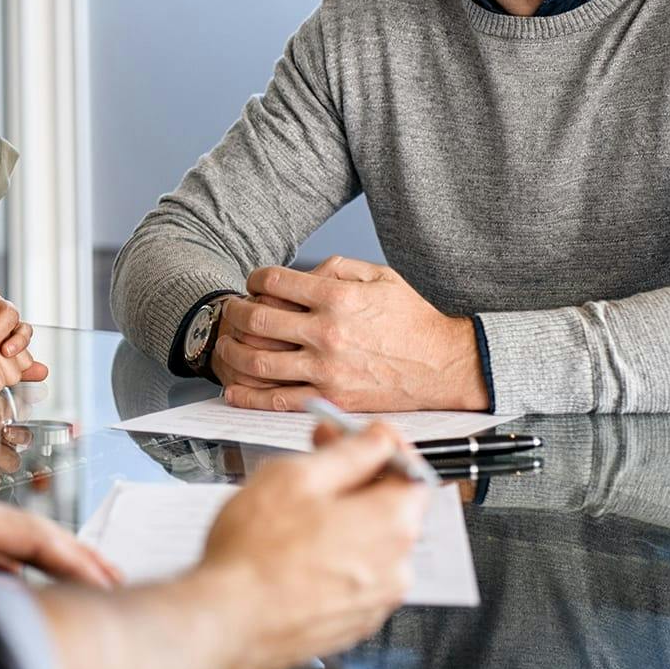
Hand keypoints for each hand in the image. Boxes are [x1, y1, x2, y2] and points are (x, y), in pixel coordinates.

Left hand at [0, 487, 120, 587]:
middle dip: (69, 556)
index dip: (72, 559)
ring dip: (39, 564)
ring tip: (77, 585)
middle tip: (111, 579)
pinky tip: (16, 587)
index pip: (28, 533)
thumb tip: (7, 599)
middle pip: (22, 531)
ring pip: (0, 541)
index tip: (105, 579)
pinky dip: (5, 566)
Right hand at [192, 423, 427, 668]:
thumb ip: (349, 453)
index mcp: (392, 523)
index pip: (413, 472)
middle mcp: (396, 567)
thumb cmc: (256, 553)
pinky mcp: (351, 624)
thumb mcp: (297, 476)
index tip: (358, 436)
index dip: (382, 446)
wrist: (228, 622)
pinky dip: (333, 557)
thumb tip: (378, 441)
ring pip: (370, 543)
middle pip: (391, 507)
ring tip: (294, 511)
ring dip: (343, 519)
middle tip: (316, 459)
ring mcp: (375, 602)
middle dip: (358, 479)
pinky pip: (353, 577)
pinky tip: (293, 550)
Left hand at [212, 256, 486, 412]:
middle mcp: (327, 332)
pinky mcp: (331, 398)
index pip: (275, 282)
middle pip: (257, 320)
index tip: (253, 284)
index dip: (255, 279)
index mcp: (337, 297)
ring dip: (232, 352)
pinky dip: (249, 396)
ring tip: (226, 345)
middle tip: (231, 312)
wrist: (442, 365)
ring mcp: (326, 368)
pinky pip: (278, 400)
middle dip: (234, 313)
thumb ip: (338, 268)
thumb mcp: (380, 277)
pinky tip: (233, 389)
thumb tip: (302, 272)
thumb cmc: (411, 320)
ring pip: (259, 361)